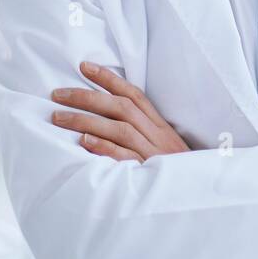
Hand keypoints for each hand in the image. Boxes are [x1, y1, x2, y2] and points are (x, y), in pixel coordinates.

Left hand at [50, 61, 190, 161]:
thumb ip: (143, 132)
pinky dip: (105, 147)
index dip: (110, 79)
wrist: (200, 192)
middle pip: (122, 108)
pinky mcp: (148, 173)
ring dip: (86, 120)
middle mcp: (157, 135)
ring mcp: (153, 153)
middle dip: (88, 97)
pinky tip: (84, 141)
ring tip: (58, 117)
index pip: (134, 95)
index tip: (84, 66)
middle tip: (57, 94)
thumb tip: (109, 120)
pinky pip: (124, 157)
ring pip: (120, 129)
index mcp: (160, 126)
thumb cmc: (175, 171)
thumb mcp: (165, 147)